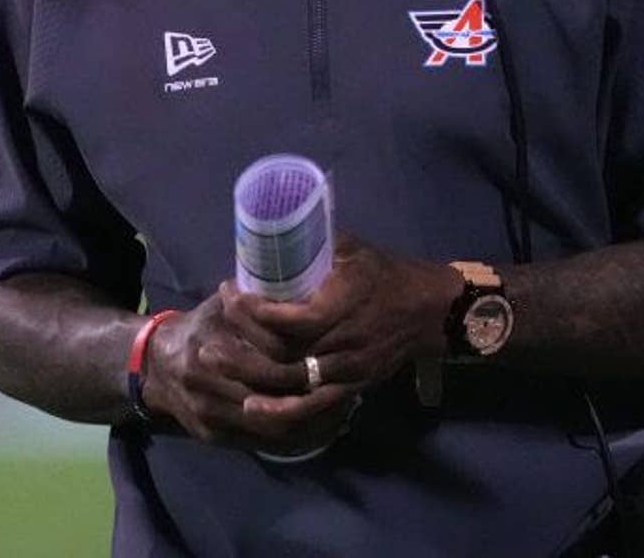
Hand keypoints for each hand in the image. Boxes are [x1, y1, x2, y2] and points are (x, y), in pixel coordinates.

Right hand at [143, 289, 359, 455]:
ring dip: (311, 424)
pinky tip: (321, 428)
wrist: (155, 364)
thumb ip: (255, 302)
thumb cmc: (199, 326)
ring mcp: (209, 417)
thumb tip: (301, 284)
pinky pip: (263, 445)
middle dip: (316, 400)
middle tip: (350, 389)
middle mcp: (207, 388)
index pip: (269, 363)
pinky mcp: (215, 438)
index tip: (337, 357)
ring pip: (273, 430)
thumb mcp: (222, 306)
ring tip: (343, 410)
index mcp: (210, 348)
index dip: (306, 364)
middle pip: (275, 402)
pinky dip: (296, 439)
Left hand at [221, 229, 454, 415]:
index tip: (231, 291)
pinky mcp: (352, 387)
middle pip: (285, 351)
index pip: (293, 319)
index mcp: (345, 303)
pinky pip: (314, 407)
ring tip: (213, 359)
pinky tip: (252, 410)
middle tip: (214, 318)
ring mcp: (348, 369)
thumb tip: (267, 231)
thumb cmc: (385, 272)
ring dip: (249, 373)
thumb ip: (313, 243)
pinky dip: (282, 412)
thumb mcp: (351, 247)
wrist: (430, 310)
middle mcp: (346, 342)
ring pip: (293, 380)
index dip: (256, 311)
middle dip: (243, 337)